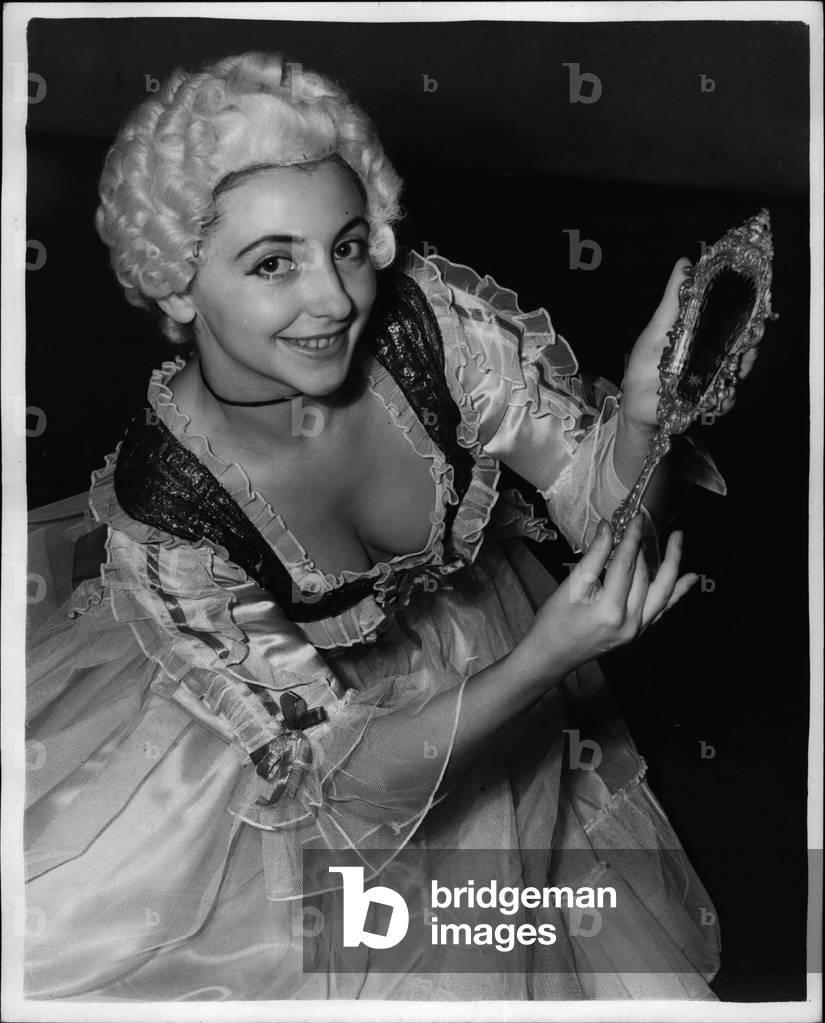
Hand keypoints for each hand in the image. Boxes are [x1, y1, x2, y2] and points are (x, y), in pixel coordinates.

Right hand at [514, 514, 696, 683]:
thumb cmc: (553, 623)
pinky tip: (690, 579)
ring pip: (662, 592)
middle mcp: (630, 622)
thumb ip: (594, 557)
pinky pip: (662, 609)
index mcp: (610, 610)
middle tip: (644, 523)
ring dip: (672, 565)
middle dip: (644, 547)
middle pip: (644, 576)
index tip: (636, 517)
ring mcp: (637, 630)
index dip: (632, 538)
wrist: (550, 656)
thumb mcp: (570, 587)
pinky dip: (676, 593)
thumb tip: (608, 530)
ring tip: (679, 540)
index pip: (627, 565)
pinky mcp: (637, 632)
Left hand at [622, 257, 759, 430]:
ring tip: (731, 372)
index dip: (749, 312)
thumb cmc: (645, 366)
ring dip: (739, 372)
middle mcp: (714, 355)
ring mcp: (715, 378)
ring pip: (740, 372)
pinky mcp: (710, 400)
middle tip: (747, 344)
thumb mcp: (657, 329)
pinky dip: (726, 398)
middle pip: (746, 345)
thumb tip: (684, 263)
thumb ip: (673, 300)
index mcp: (704, 334)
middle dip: (750, 344)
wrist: (635, 404)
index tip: (757, 304)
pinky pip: (727, 398)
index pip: (735, 319)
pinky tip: (719, 395)